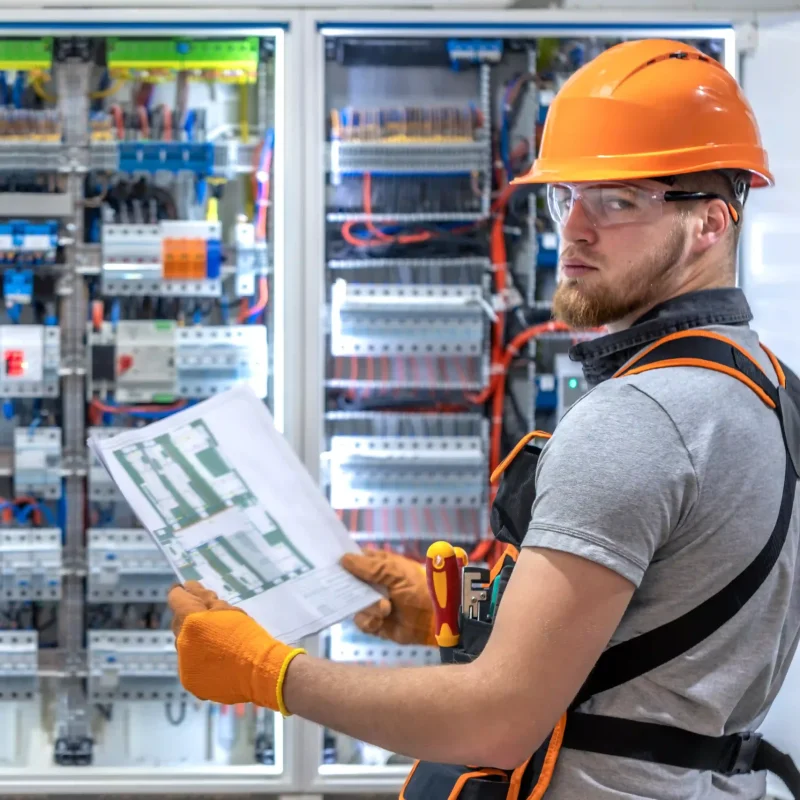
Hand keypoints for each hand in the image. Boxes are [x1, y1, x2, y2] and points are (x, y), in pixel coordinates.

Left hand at [167, 581, 304, 712]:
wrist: (256, 670)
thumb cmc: (246, 634)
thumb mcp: (229, 610)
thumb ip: (206, 598)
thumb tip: (190, 587)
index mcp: (190, 620)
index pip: (176, 598)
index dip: (182, 592)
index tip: (188, 591)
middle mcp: (181, 641)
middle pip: (177, 622)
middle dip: (189, 617)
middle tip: (208, 618)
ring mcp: (183, 663)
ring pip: (183, 643)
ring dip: (193, 639)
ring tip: (215, 642)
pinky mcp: (189, 680)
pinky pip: (188, 663)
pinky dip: (198, 658)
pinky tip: (215, 660)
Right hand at [340, 550, 435, 645]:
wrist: (436, 618)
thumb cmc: (420, 588)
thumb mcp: (396, 572)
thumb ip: (370, 567)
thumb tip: (343, 559)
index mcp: (379, 565)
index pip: (354, 560)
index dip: (342, 563)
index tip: (328, 566)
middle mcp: (373, 583)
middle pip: (348, 584)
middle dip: (349, 589)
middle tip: (356, 592)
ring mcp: (373, 603)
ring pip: (354, 605)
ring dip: (368, 607)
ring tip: (386, 608)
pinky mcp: (375, 623)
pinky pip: (362, 622)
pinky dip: (370, 621)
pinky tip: (382, 621)